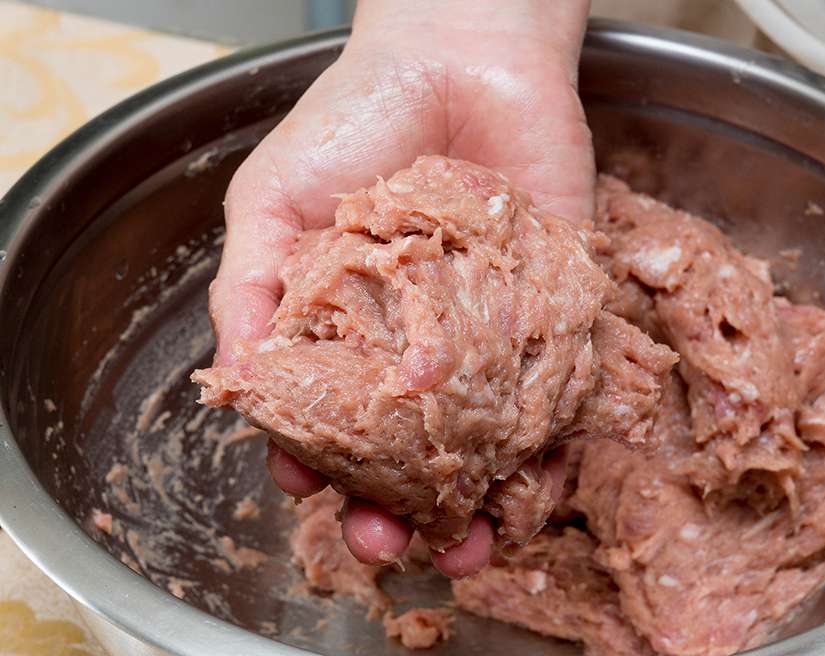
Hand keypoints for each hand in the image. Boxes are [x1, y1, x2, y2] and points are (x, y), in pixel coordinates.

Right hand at [211, 0, 592, 576]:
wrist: (461, 57)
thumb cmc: (355, 119)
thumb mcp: (271, 201)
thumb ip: (248, 289)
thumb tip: (235, 382)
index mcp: (345, 328)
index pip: (329, 419)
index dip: (317, 466)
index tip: (312, 493)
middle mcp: (417, 344)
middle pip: (407, 450)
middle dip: (394, 506)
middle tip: (387, 540)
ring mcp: (487, 338)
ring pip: (481, 444)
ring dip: (471, 504)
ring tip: (462, 543)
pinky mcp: (553, 315)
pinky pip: (554, 397)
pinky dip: (545, 450)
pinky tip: (527, 487)